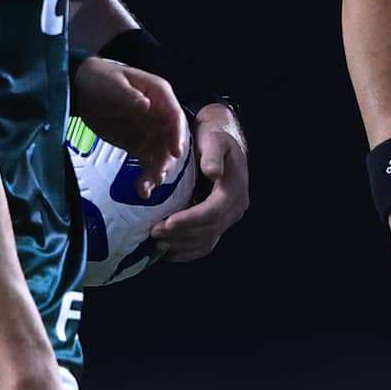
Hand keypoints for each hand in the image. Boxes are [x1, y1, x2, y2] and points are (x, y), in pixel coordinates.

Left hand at [70, 56, 187, 174]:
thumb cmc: (99, 78)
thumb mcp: (113, 84)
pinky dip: (146, 176)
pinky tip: (142, 189)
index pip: (174, 116)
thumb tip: (146, 105)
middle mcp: (158, 114)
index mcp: (158, 94)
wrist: (79, 90)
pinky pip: (147, 162)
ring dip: (157, 171)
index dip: (177, 135)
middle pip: (171, 139)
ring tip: (148, 185)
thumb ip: (129, 96)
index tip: (176, 152)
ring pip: (161, 154)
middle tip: (159, 174)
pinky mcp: (138, 144)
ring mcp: (149, 131)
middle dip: (167, 159)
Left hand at [150, 100, 249, 260]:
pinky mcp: (218, 221)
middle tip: (154, 233)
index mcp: (235, 190)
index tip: (167, 223)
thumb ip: (213, 155)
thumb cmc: (215, 136)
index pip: (213, 212)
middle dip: (181, 234)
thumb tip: (214, 173)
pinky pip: (206, 242)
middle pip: (208, 230)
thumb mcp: (215, 139)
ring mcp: (227, 217)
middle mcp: (235, 208)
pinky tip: (170, 253)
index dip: (190, 220)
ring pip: (206, 240)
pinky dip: (188, 251)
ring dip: (182, 245)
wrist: (221, 137)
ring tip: (158, 243)